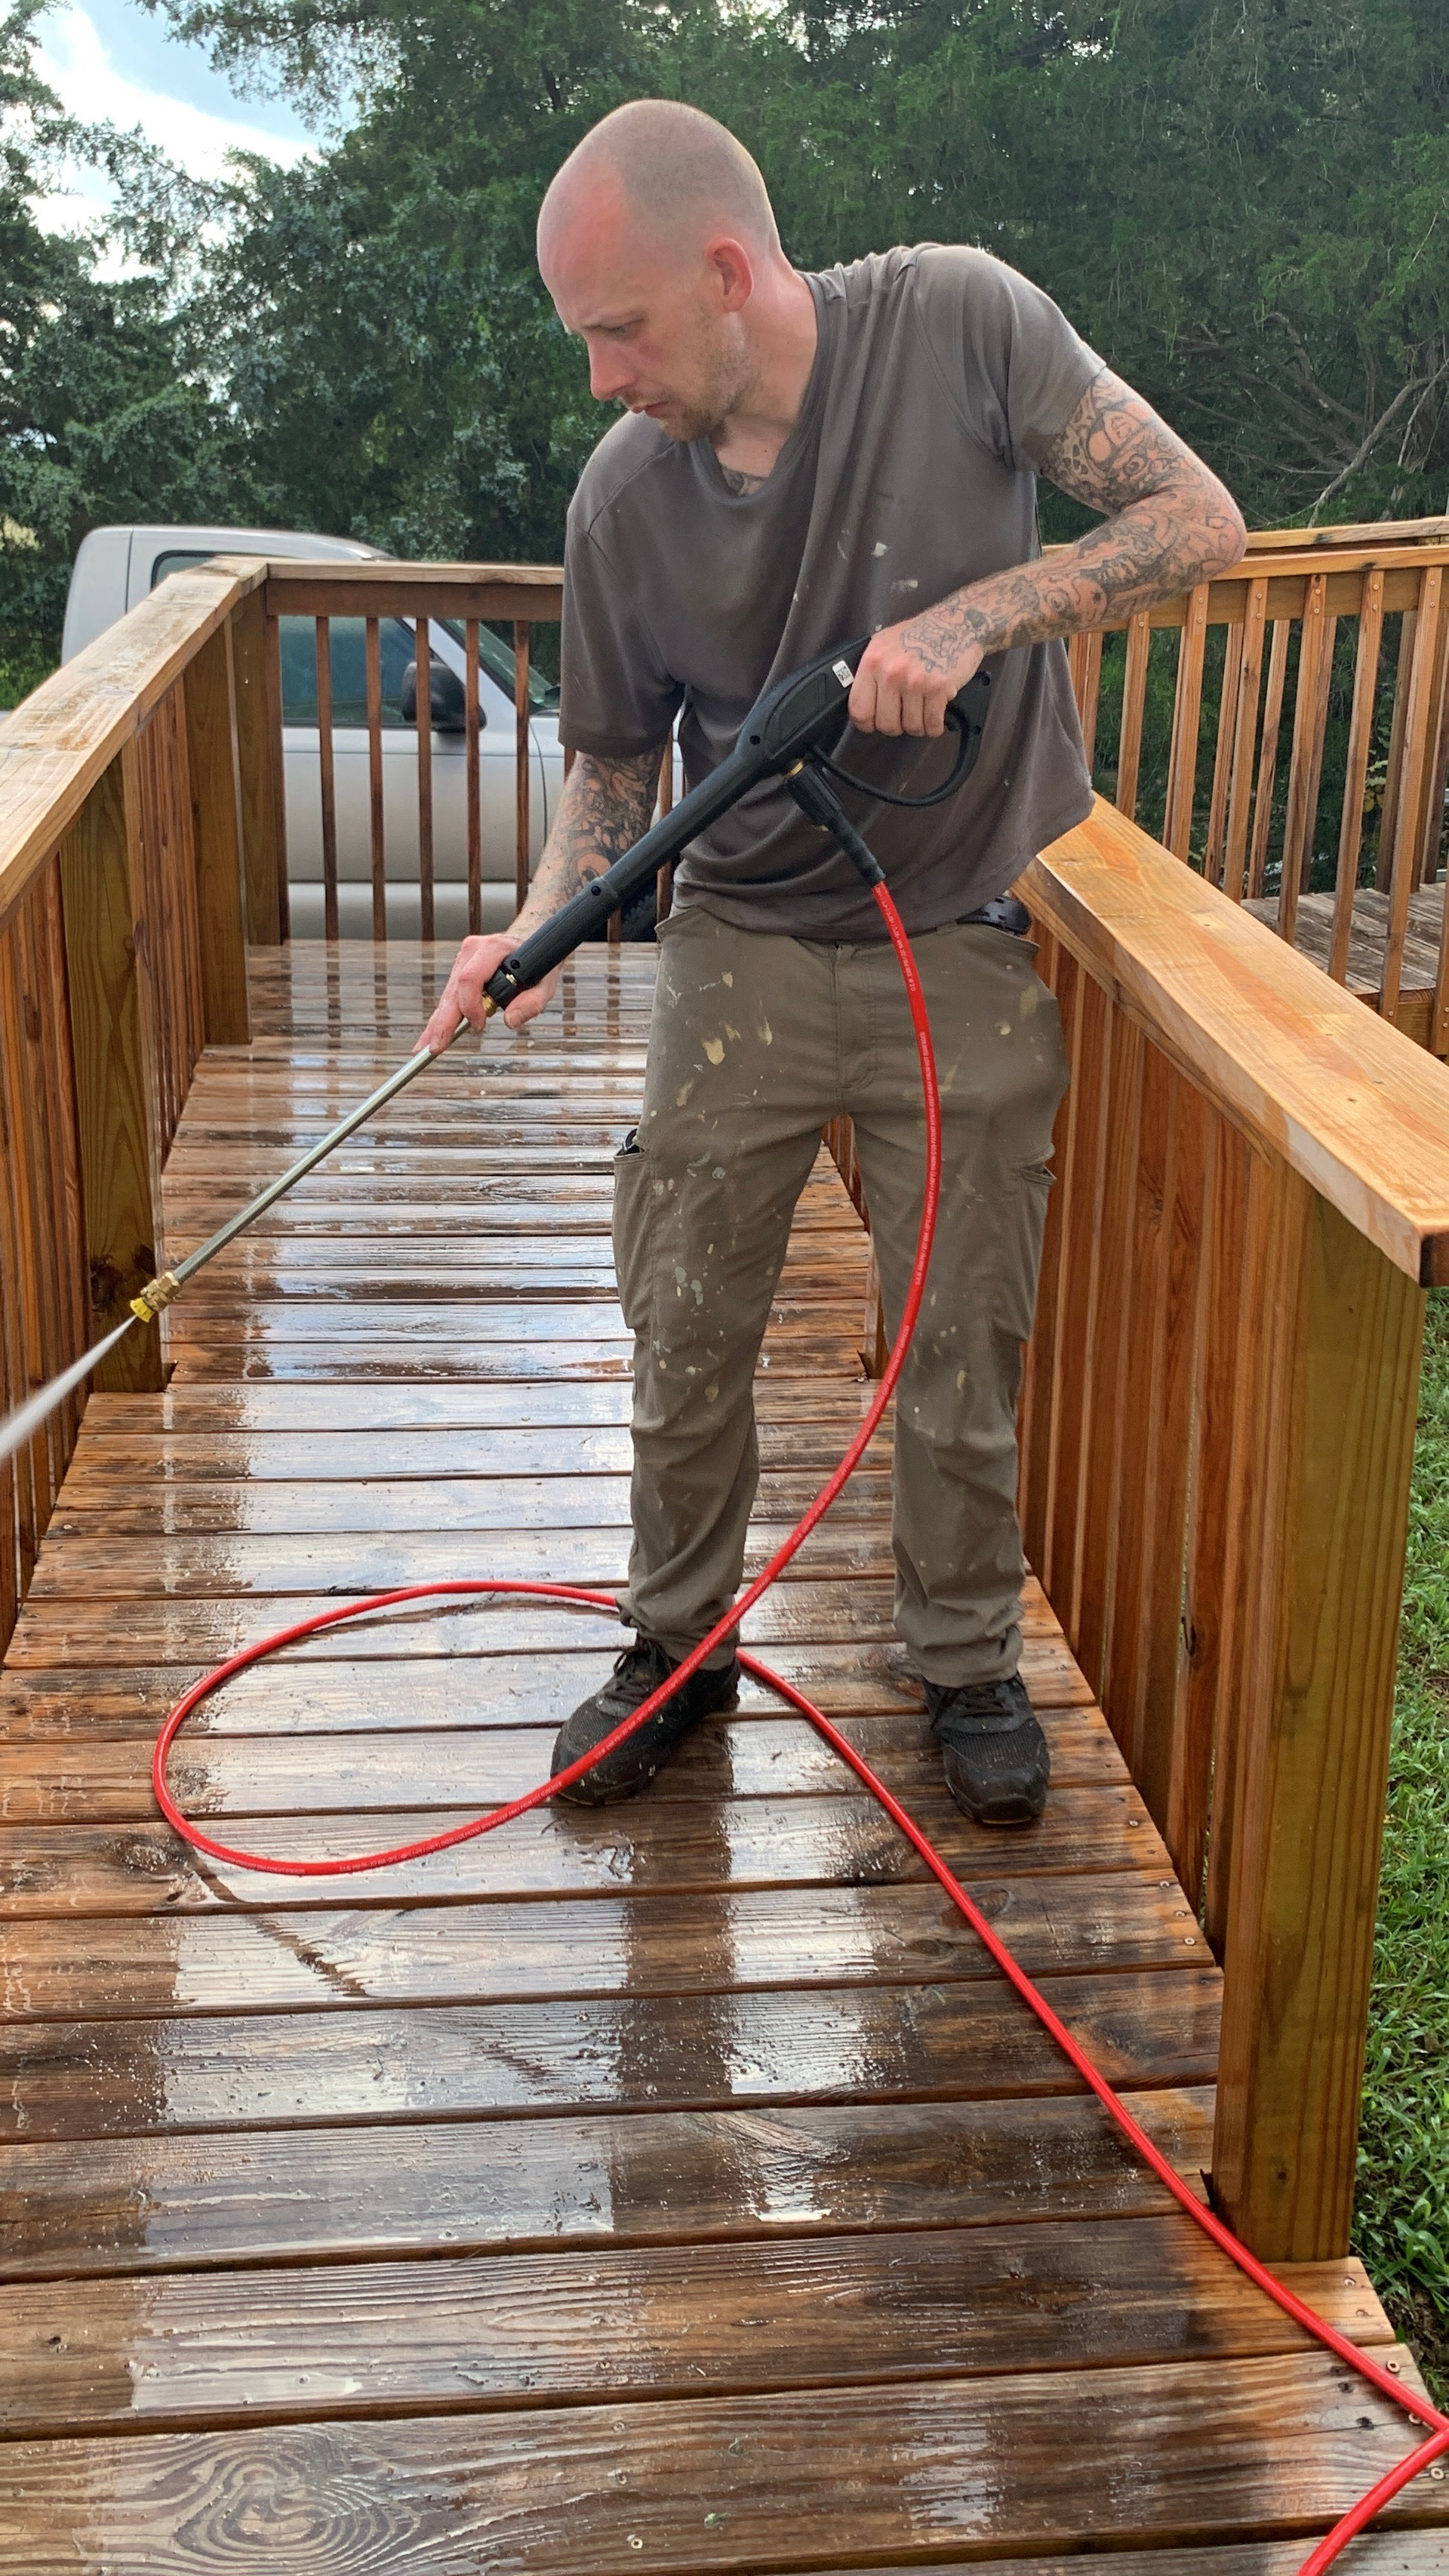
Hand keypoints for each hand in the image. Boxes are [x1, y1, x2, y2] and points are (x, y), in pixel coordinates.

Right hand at [418, 931, 561, 1051]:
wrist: (530, 941)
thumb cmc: (538, 963)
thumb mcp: (545, 983)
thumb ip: (532, 1003)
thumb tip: (511, 1021)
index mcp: (492, 948)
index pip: (470, 979)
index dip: (471, 1006)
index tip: (480, 1025)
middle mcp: (473, 950)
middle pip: (453, 990)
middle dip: (444, 1021)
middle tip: (435, 1046)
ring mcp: (463, 959)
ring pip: (448, 996)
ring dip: (438, 1023)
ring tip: (425, 1046)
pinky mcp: (460, 969)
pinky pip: (450, 996)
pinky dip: (442, 1017)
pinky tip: (431, 1035)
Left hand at [848, 616, 984, 736]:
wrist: (956, 624)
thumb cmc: (920, 635)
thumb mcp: (884, 643)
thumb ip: (870, 671)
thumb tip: (862, 701)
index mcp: (873, 661)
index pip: (859, 709)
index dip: (866, 723)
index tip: (874, 723)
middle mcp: (891, 672)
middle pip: (886, 724)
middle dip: (896, 726)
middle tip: (903, 716)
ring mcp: (915, 681)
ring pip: (911, 727)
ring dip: (918, 725)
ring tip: (921, 712)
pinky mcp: (938, 688)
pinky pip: (932, 724)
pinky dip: (934, 726)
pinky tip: (935, 716)